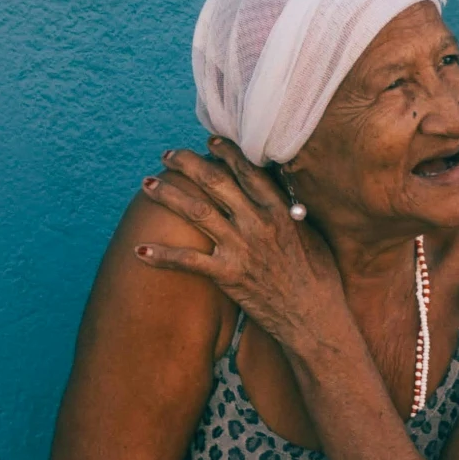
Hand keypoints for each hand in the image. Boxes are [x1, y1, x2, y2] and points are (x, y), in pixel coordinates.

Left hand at [134, 139, 348, 352]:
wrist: (313, 317)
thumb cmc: (319, 278)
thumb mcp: (310, 235)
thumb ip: (289, 214)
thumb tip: (277, 195)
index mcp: (279, 209)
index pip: (247, 171)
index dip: (225, 153)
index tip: (209, 142)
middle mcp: (257, 223)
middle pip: (215, 182)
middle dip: (187, 164)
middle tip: (167, 156)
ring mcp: (241, 248)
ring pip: (196, 212)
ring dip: (168, 195)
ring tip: (147, 184)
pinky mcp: (228, 275)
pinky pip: (188, 262)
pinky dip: (162, 256)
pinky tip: (139, 250)